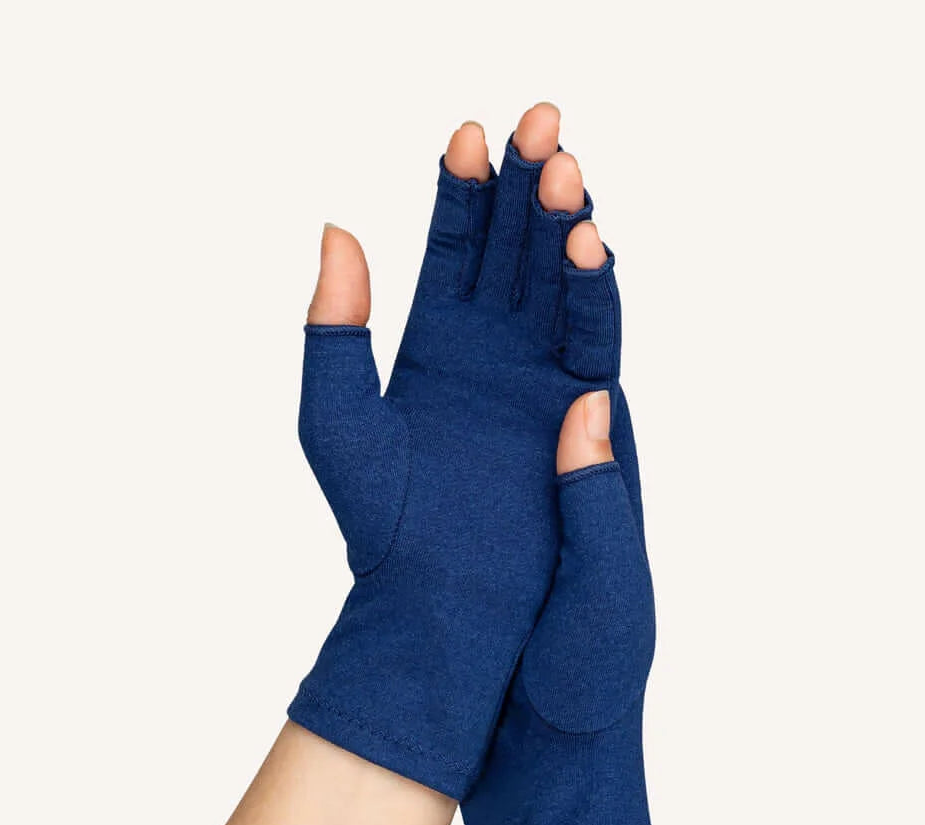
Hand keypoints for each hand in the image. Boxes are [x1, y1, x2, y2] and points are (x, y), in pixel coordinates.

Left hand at [290, 105, 641, 798]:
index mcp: (431, 344)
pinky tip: (584, 240)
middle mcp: (490, 350)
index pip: (451, 246)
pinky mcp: (576, 409)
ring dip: (562, 221)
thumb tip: (334, 229)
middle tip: (537, 117)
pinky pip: (591, 336)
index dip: (460, 189)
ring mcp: (536, 375)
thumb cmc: (378, 525)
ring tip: (561, 166)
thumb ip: (332, 328)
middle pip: (513, 245)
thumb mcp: (336, 419)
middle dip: (524, 181)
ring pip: (557, 279)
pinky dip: (591, 289)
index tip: (466, 133)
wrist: (434, 605)